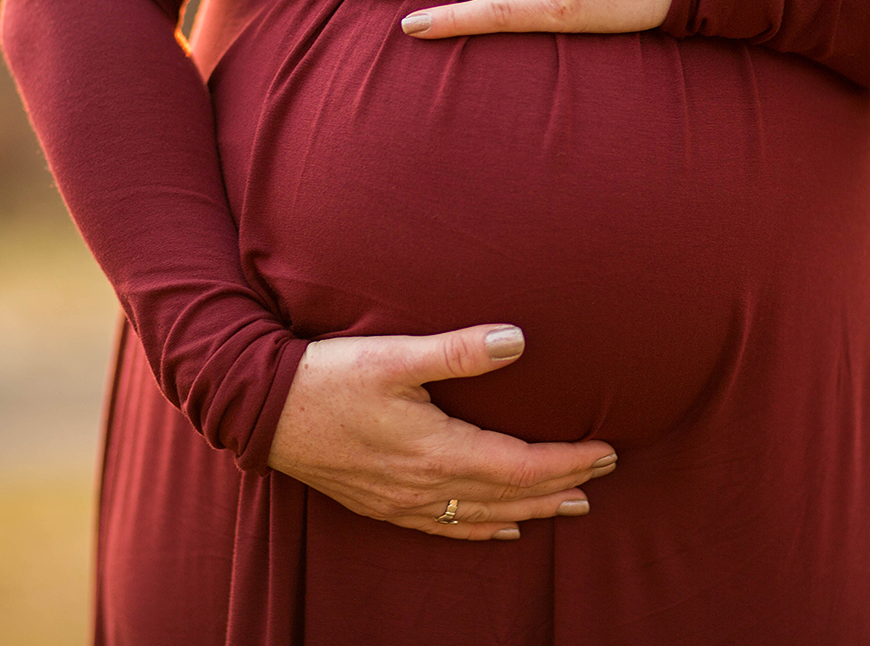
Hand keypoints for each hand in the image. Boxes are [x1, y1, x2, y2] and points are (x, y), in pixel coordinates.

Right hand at [267, 324, 617, 540]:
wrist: (263, 411)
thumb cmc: (328, 377)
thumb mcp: (395, 355)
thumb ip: (459, 350)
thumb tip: (518, 340)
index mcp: (437, 450)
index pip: (522, 465)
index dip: (569, 460)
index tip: (606, 450)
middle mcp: (426, 486)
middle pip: (511, 495)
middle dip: (563, 485)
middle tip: (604, 475)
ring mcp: (403, 501)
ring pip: (484, 516)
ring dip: (532, 510)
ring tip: (571, 507)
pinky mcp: (382, 504)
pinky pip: (446, 528)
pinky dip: (484, 530)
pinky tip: (501, 529)